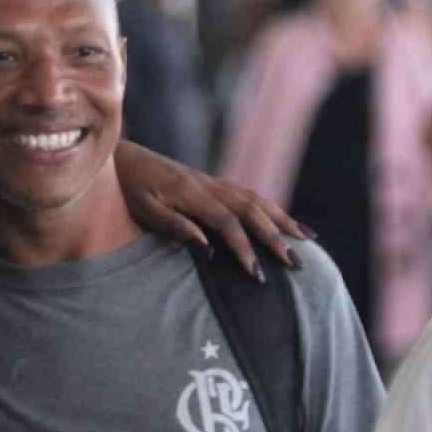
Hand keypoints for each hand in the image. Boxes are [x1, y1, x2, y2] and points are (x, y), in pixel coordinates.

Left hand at [114, 143, 308, 276]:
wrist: (123, 158)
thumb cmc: (129, 189)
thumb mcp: (145, 211)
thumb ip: (176, 228)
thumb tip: (209, 250)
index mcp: (191, 194)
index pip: (228, 224)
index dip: (245, 249)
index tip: (258, 274)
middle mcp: (208, 185)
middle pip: (252, 210)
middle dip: (276, 237)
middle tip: (296, 263)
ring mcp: (213, 182)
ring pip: (256, 199)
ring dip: (282, 219)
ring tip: (307, 240)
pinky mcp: (212, 183)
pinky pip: (248, 194)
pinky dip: (270, 208)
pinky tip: (283, 221)